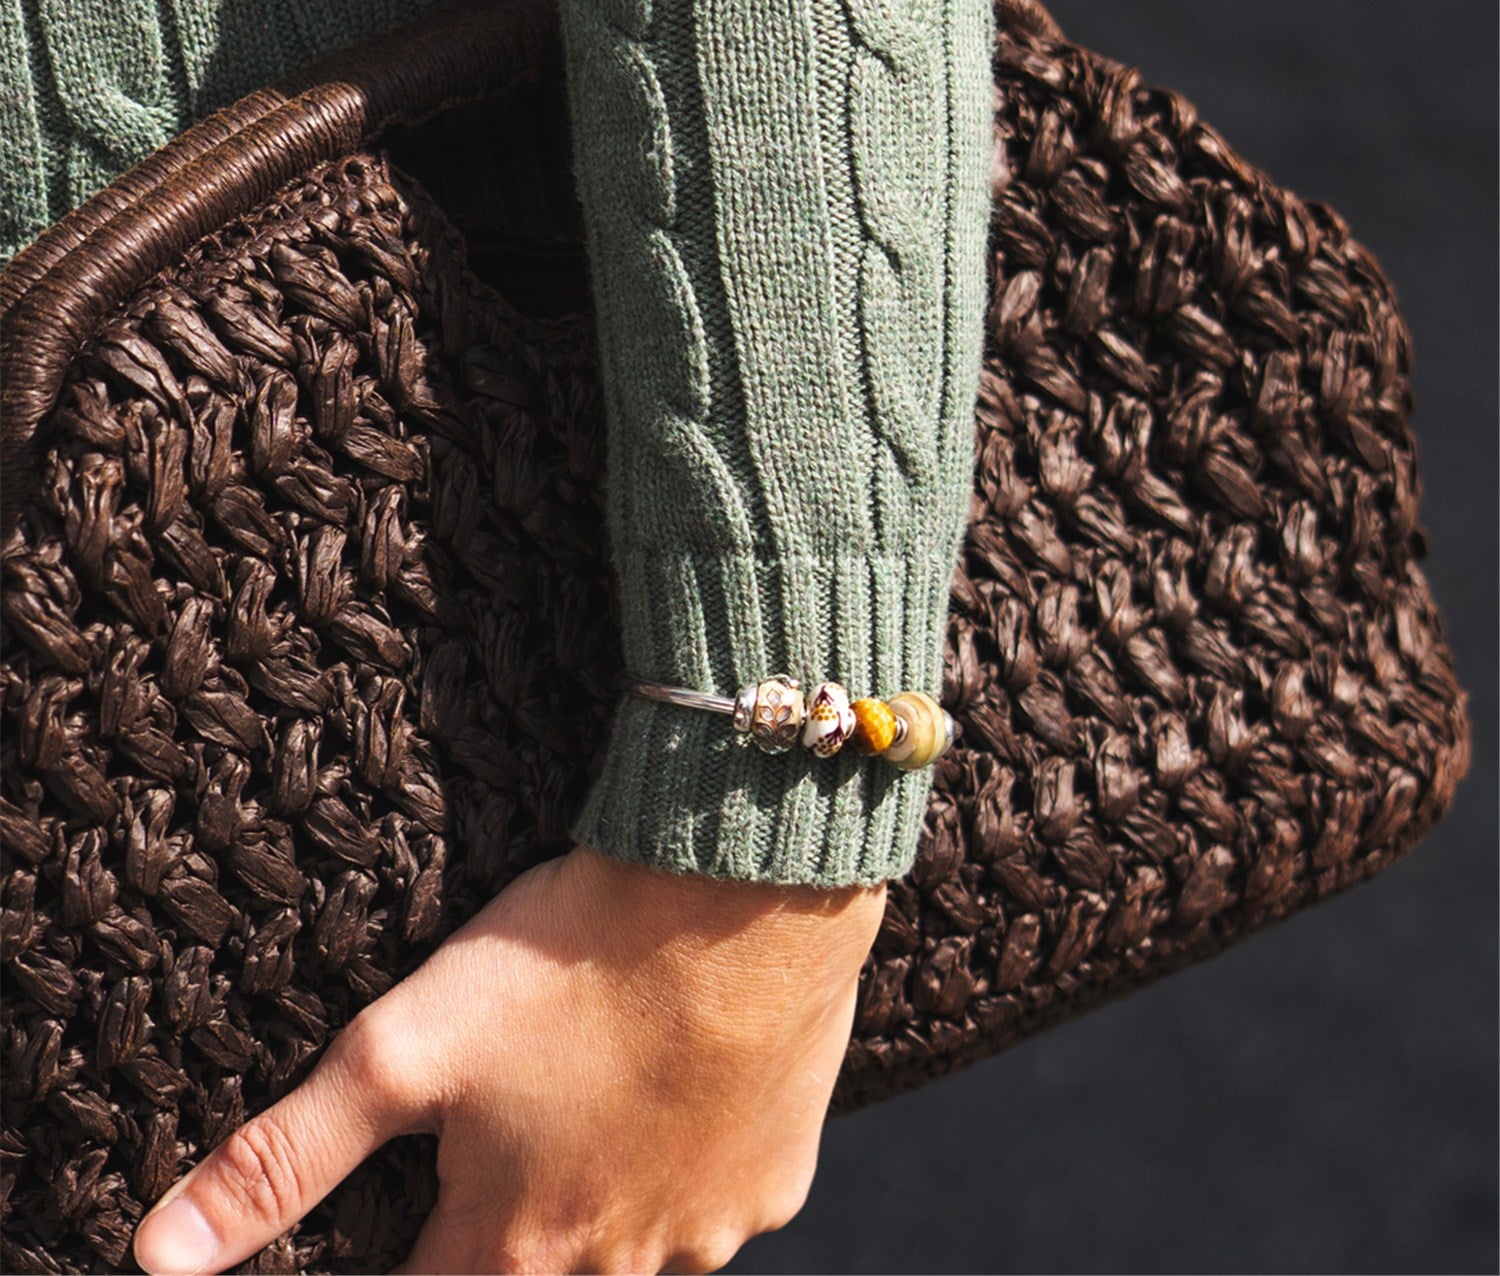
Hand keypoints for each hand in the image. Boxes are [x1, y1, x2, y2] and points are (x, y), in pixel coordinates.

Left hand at [130, 842, 887, 1273]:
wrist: (738, 890)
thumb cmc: (567, 962)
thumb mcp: (403, 1050)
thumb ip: (285, 1159)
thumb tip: (156, 1259)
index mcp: (517, 1245)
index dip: (414, 1270)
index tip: (423, 1230)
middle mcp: (618, 1262)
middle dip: (515, 1233)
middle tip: (517, 1136)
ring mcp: (711, 1225)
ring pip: (642, 1249)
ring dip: (608, 1206)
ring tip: (595, 1110)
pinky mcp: (779, 1175)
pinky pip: (725, 1201)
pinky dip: (694, 1167)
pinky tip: (683, 1089)